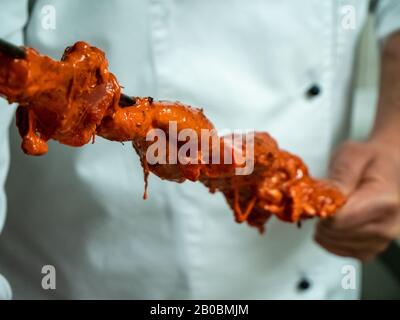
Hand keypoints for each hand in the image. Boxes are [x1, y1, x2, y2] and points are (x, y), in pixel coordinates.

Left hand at [314, 140, 399, 260]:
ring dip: (324, 231)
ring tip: (327, 212)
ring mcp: (383, 239)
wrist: (388, 165)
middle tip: (321, 203)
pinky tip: (331, 226)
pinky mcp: (375, 247)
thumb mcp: (352, 156)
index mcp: (383, 201)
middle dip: (322, 220)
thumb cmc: (369, 159)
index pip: (340, 219)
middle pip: (338, 234)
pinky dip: (331, 242)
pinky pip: (344, 252)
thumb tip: (328, 197)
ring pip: (338, 245)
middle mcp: (388, 224)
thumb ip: (341, 176)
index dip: (322, 210)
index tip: (318, 198)